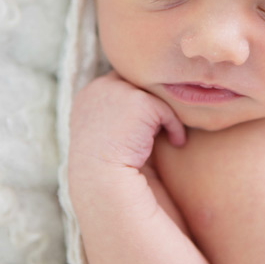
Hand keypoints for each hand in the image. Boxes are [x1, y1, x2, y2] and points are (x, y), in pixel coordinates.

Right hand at [69, 71, 185, 170]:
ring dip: (164, 114)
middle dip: (154, 101)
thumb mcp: (108, 131)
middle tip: (165, 125)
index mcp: (88, 94)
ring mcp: (119, 90)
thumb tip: (149, 100)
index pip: (122, 82)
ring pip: (156, 94)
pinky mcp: (140, 101)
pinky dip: (174, 126)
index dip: (139, 100)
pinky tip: (176, 142)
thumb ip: (121, 111)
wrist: (103, 181)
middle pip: (141, 82)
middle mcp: (100, 87)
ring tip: (167, 136)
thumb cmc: (109, 164)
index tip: (149, 123)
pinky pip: (168, 110)